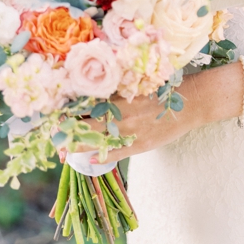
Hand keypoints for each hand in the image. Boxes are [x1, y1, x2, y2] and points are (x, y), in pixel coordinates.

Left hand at [59, 91, 201, 164]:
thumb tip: (86, 96)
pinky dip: (101, 156)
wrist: (189, 103)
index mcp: (116, 97)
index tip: (53, 118)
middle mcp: (120, 115)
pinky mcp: (141, 145)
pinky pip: (116, 154)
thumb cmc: (159, 90)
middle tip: (55, 137)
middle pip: (84, 126)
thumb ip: (111, 93)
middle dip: (67, 133)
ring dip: (79, 147)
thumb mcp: (132, 86)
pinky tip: (89, 158)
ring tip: (65, 150)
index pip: (82, 106)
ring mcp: (130, 132)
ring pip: (96, 142)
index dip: (66, 114)